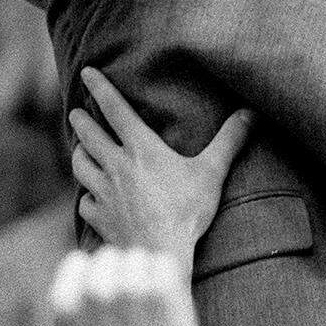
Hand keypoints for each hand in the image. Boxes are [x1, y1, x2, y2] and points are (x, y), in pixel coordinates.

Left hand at [70, 68, 253, 272]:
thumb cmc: (186, 212)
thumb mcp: (212, 173)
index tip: (87, 71)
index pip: (114, 109)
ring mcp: (104, 193)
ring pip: (80, 166)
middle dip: (80, 120)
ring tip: (80, 149)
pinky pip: (85, 203)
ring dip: (78, 154)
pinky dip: (86, 197)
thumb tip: (250, 113)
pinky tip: (90, 197)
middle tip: (75, 112)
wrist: (161, 254)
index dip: (100, 87)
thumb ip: (230, 141)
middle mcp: (116, 166)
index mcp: (141, 149)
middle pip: (89, 135)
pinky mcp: (99, 218)